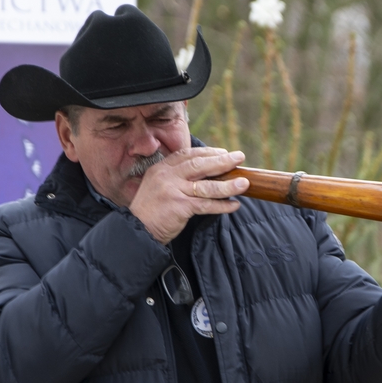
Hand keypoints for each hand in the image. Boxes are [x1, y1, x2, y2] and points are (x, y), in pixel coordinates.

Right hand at [128, 146, 249, 243]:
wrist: (137, 230)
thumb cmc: (151, 211)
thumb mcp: (159, 186)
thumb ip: (176, 177)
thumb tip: (205, 173)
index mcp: (162, 168)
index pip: (188, 154)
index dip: (208, 152)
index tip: (224, 152)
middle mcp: (167, 176)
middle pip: (200, 165)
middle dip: (222, 161)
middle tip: (239, 157)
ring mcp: (173, 190)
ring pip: (206, 185)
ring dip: (228, 184)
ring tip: (244, 183)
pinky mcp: (179, 206)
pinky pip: (206, 205)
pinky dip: (222, 205)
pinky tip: (234, 205)